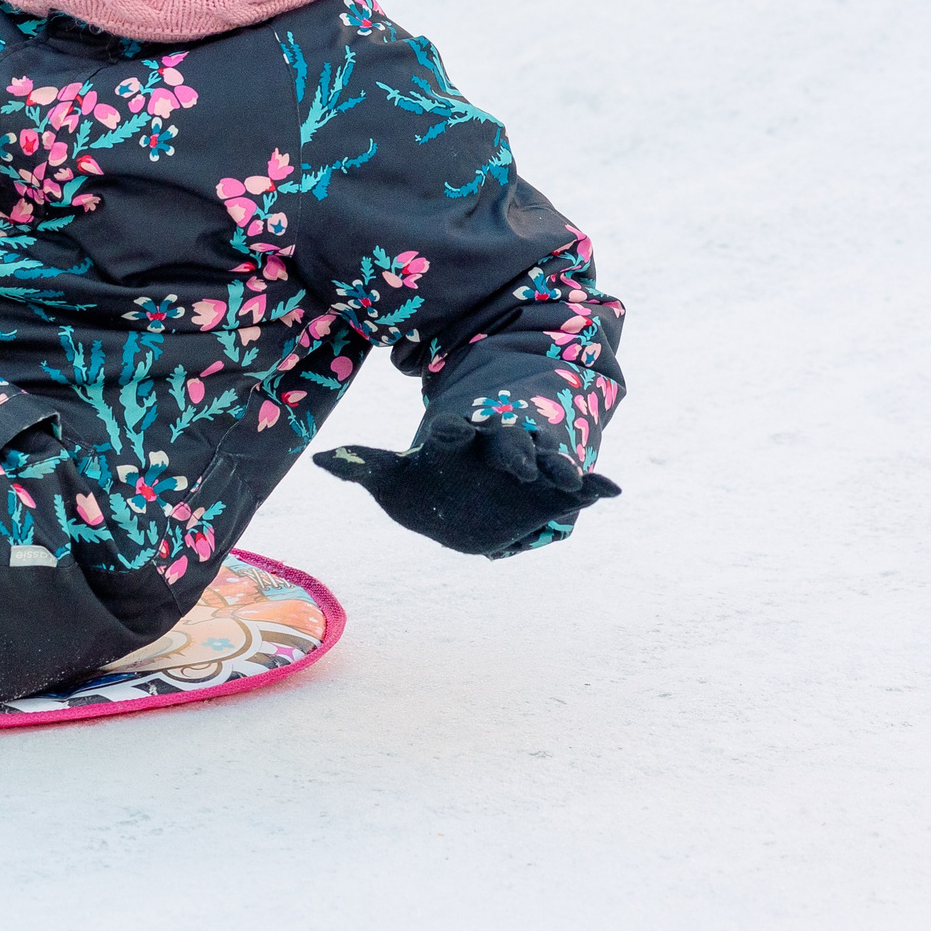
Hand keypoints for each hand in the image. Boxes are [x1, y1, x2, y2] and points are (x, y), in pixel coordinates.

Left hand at [317, 414, 618, 556]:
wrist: (462, 503)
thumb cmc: (425, 484)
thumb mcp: (392, 479)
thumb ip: (361, 466)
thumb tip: (317, 459)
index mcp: (453, 437)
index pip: (450, 429)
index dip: (449, 428)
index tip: (447, 427)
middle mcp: (494, 445)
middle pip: (504, 441)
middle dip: (512, 448)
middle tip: (518, 462)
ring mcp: (527, 465)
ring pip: (544, 460)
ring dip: (557, 465)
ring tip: (570, 475)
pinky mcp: (552, 492)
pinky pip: (576, 486)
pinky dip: (595, 487)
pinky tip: (613, 490)